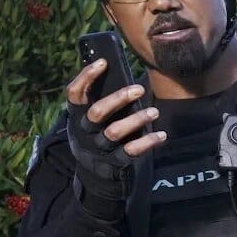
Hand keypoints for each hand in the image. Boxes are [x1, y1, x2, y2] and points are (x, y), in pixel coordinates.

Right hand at [65, 59, 164, 208]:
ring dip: (136, 120)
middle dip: (118, 99)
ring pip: (114, 132)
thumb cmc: (98, 134)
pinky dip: (147, 142)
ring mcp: (98, 147)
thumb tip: (119, 69)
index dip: (86, 77)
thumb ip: (100, 99)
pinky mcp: (113, 162)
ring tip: (154, 112)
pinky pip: (130, 152)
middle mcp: (84, 131)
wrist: (94, 174)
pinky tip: (161, 135)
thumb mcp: (91, 118)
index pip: (75, 93)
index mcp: (76, 115)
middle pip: (97, 113)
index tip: (103, 62)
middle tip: (139, 89)